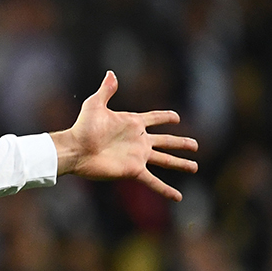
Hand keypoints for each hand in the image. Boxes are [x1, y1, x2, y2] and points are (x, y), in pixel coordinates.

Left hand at [51, 71, 198, 199]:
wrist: (76, 150)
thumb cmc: (83, 127)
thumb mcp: (95, 105)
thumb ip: (106, 90)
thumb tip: (111, 73)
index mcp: (132, 123)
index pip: (154, 118)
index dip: (165, 117)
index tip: (176, 118)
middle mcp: (138, 140)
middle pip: (165, 141)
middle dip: (180, 143)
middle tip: (195, 145)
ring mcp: (137, 157)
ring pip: (165, 160)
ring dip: (180, 164)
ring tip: (195, 167)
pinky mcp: (133, 171)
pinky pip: (153, 181)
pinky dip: (165, 190)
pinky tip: (178, 198)